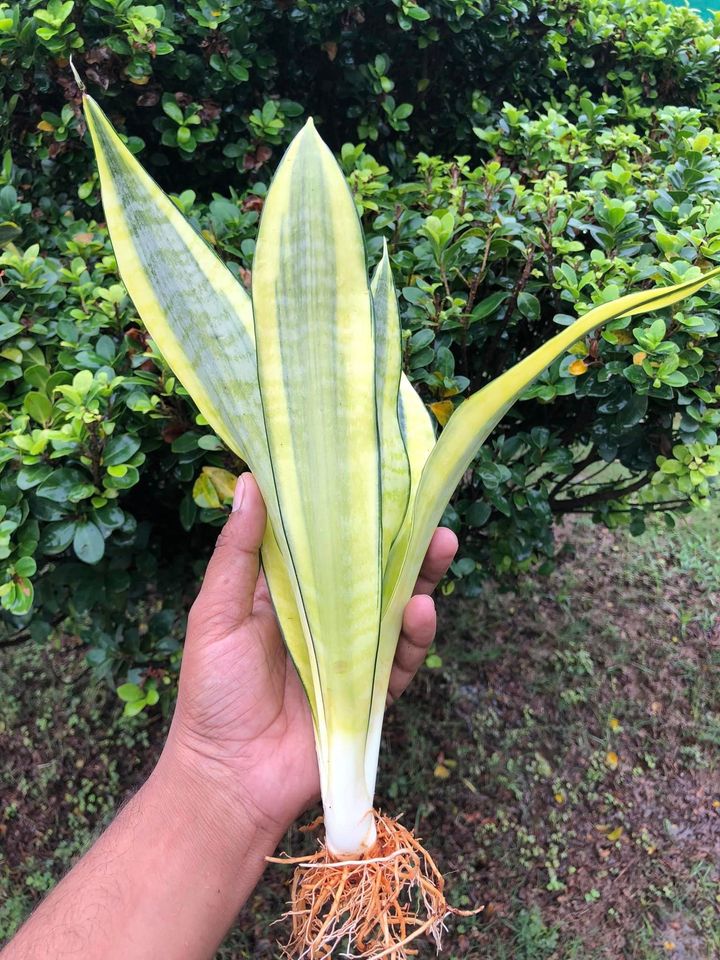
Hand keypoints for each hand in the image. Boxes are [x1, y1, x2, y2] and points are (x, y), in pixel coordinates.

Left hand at [164, 473, 457, 840]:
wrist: (230, 777)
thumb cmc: (213, 693)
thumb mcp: (216, 614)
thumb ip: (237, 553)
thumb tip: (249, 482)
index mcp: (287, 596)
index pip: (325, 546)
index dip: (349, 516)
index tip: (375, 479)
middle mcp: (324, 621)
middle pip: (371, 574)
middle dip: (402, 543)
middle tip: (430, 510)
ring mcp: (350, 658)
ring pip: (395, 611)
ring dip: (421, 579)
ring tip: (440, 545)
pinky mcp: (370, 693)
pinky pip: (401, 661)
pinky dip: (415, 638)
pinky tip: (421, 611)